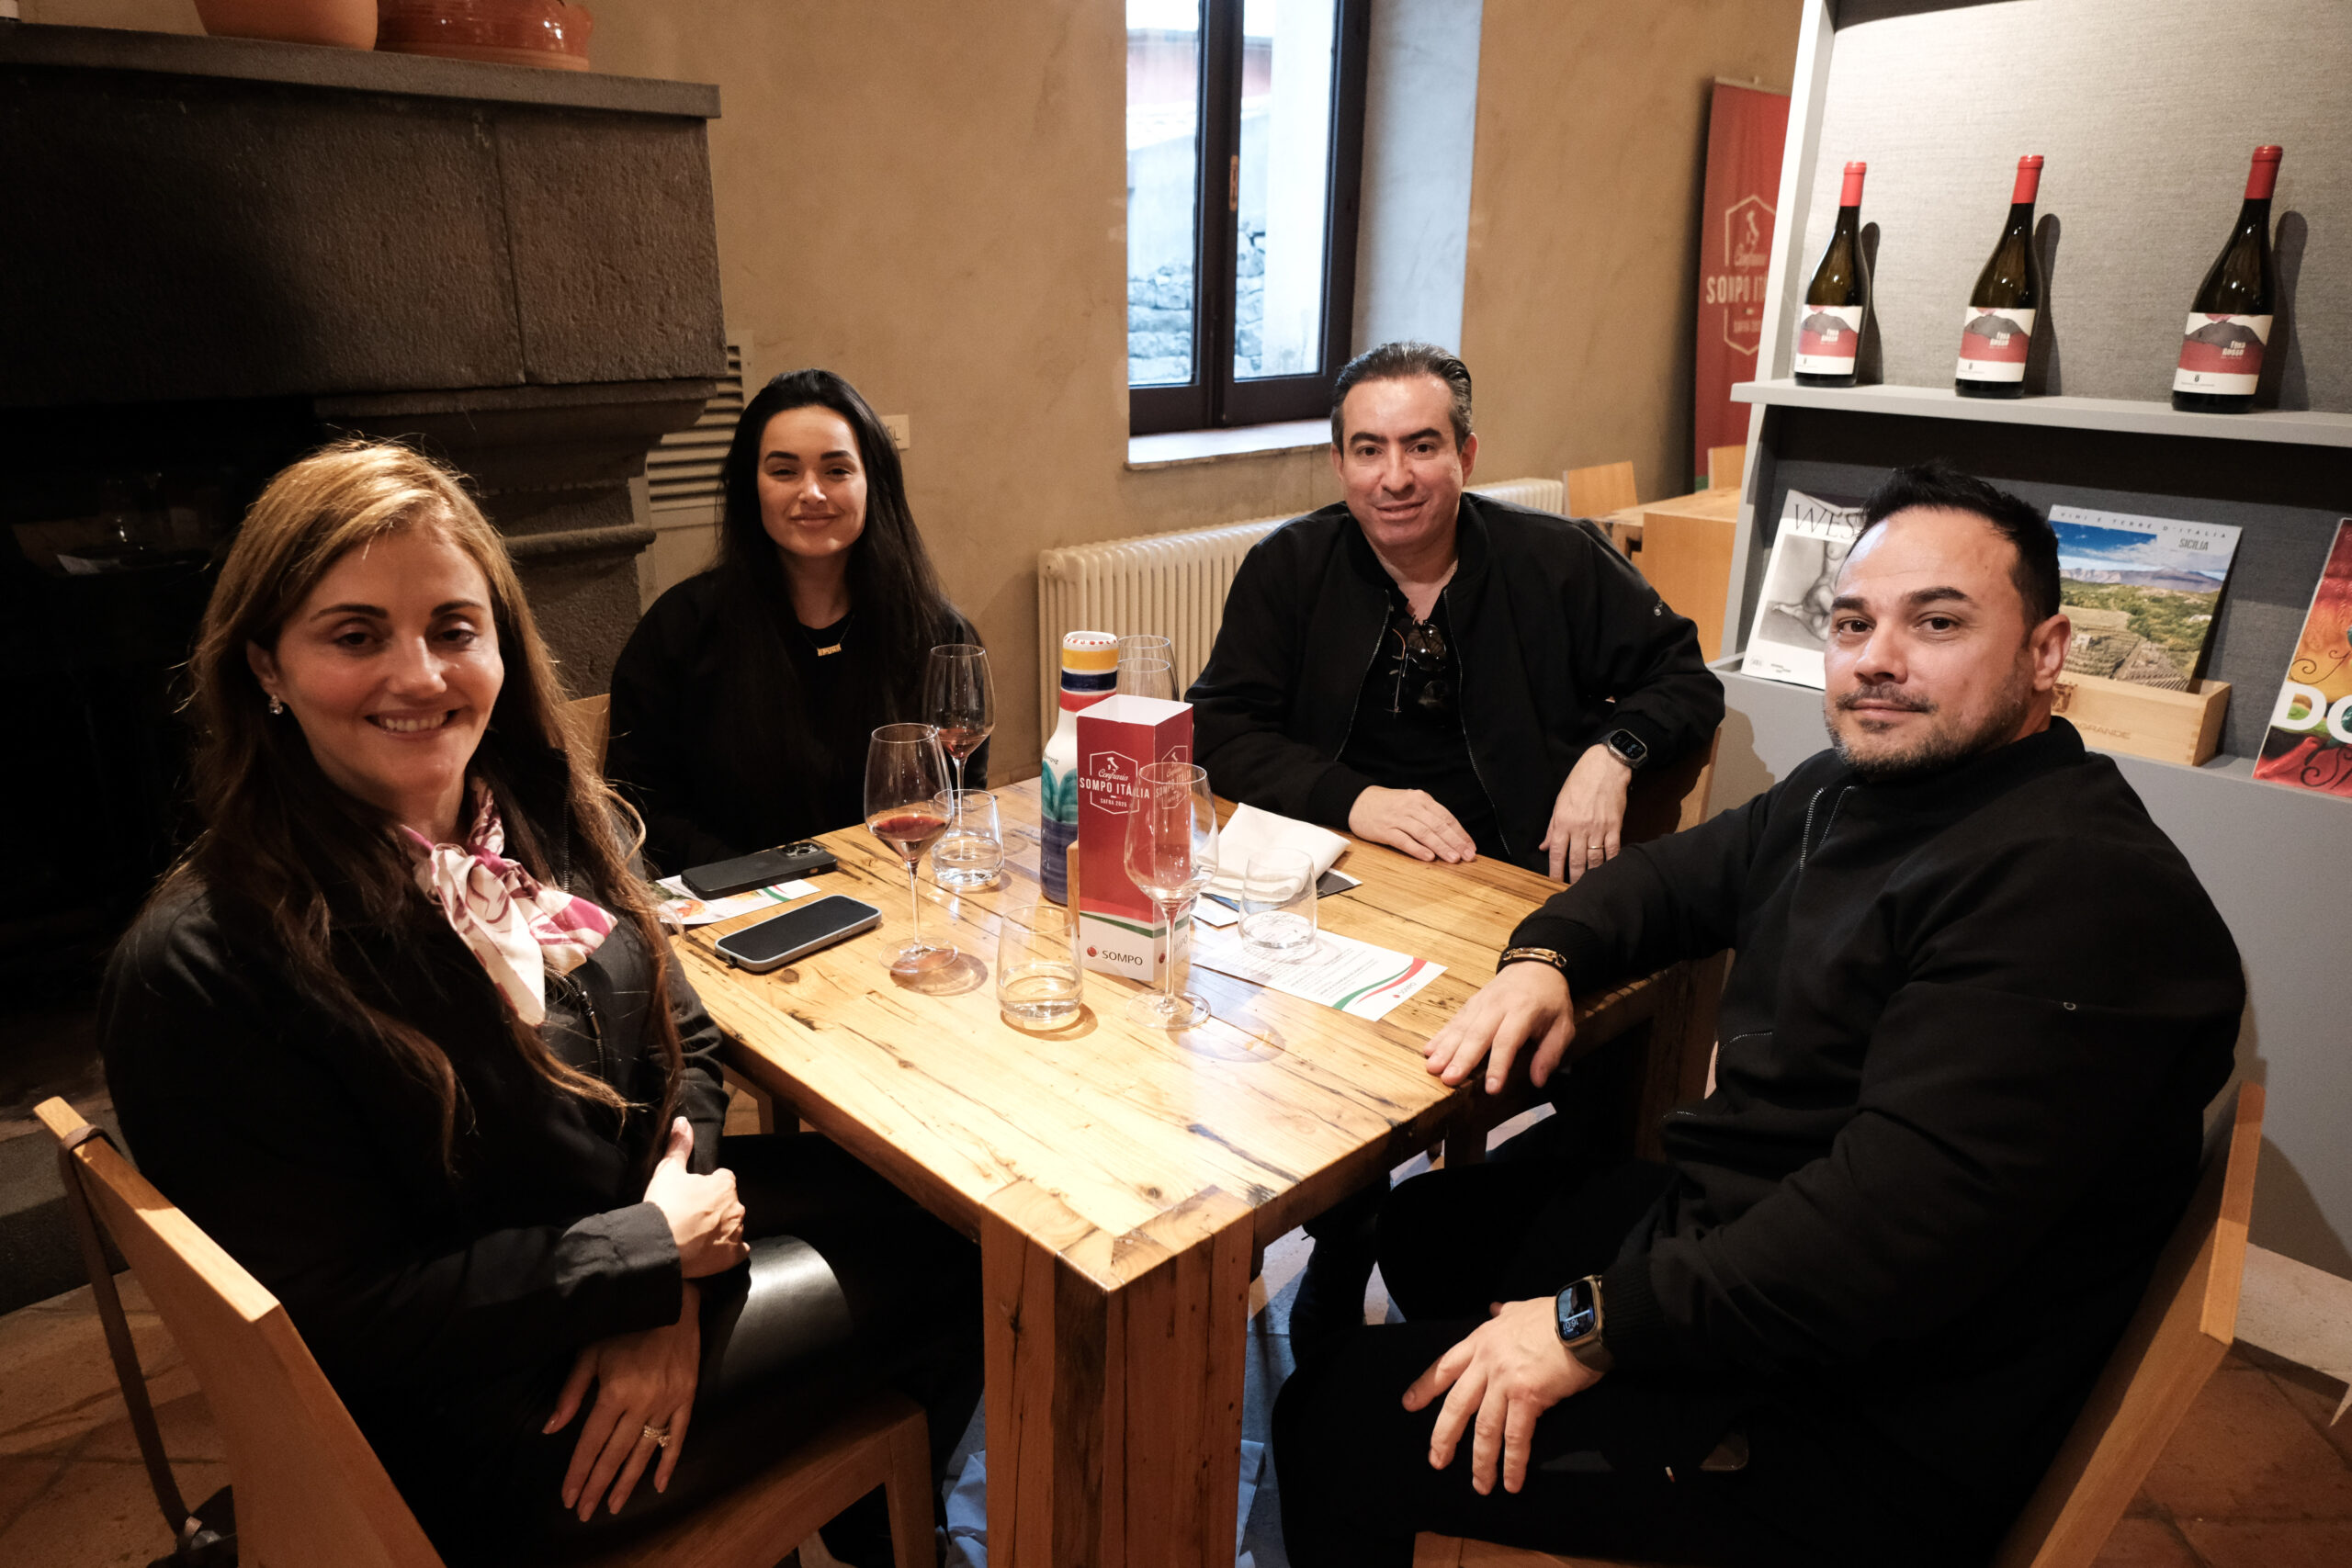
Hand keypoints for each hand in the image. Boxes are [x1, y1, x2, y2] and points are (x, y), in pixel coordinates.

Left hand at [545, 1282, 701, 1518]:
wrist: (673, 1298)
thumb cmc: (626, 1322)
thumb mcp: (591, 1351)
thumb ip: (572, 1392)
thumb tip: (552, 1429)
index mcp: (615, 1392)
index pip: (591, 1443)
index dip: (579, 1472)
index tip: (568, 1497)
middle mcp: (642, 1403)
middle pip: (615, 1454)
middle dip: (598, 1486)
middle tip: (585, 1512)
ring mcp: (668, 1402)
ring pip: (645, 1452)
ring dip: (628, 1482)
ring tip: (615, 1506)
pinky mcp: (687, 1397)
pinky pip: (678, 1436)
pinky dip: (669, 1462)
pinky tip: (659, 1484)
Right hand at [643, 1117, 747, 1277]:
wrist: (658, 1245)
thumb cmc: (664, 1205)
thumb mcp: (668, 1170)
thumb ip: (679, 1145)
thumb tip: (683, 1121)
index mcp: (725, 1184)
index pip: (723, 1180)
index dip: (708, 1186)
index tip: (693, 1195)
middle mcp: (737, 1207)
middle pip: (729, 1204)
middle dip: (714, 1208)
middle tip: (691, 1216)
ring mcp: (737, 1232)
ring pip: (733, 1226)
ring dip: (720, 1229)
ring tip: (696, 1235)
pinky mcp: (733, 1255)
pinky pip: (739, 1250)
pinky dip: (729, 1250)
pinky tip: (712, 1250)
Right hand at [1349, 787, 1477, 863]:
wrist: (1358, 802)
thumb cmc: (1389, 805)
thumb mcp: (1412, 803)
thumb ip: (1429, 816)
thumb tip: (1452, 836)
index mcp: (1421, 799)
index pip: (1446, 818)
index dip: (1460, 834)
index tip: (1471, 847)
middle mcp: (1411, 807)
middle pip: (1438, 826)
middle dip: (1455, 842)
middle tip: (1468, 856)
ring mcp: (1397, 818)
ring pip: (1424, 833)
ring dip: (1440, 847)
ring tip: (1453, 859)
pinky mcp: (1385, 830)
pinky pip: (1404, 840)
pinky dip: (1417, 849)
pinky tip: (1429, 858)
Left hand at [1403, 1297, 1603, 1495]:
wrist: (1585, 1321)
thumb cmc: (1556, 1315)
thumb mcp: (1520, 1309)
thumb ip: (1503, 1313)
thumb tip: (1494, 1308)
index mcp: (1482, 1340)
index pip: (1445, 1367)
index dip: (1425, 1387)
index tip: (1409, 1405)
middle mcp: (1487, 1361)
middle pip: (1457, 1405)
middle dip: (1444, 1436)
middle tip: (1436, 1461)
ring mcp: (1505, 1380)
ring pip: (1484, 1428)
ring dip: (1481, 1462)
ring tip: (1480, 1486)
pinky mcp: (1528, 1396)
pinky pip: (1515, 1437)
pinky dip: (1513, 1464)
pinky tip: (1511, 1483)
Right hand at [1422, 961, 1573, 1092]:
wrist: (1535, 965)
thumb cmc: (1550, 1000)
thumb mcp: (1563, 1026)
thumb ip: (1551, 1053)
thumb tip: (1538, 1080)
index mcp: (1524, 1011)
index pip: (1508, 1041)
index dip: (1498, 1065)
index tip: (1491, 1088)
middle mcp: (1499, 1006)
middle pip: (1478, 1034)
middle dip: (1462, 1059)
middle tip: (1448, 1079)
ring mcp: (1482, 1003)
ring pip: (1461, 1028)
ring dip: (1446, 1049)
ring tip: (1433, 1067)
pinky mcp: (1471, 1003)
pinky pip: (1455, 1021)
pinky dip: (1441, 1036)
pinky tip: (1429, 1050)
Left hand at [1540, 745, 1632, 882]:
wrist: (1605, 767)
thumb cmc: (1580, 782)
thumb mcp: (1560, 802)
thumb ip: (1552, 828)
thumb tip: (1544, 847)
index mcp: (1563, 822)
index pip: (1557, 853)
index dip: (1555, 871)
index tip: (1555, 883)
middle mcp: (1580, 827)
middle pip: (1576, 860)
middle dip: (1573, 878)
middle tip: (1572, 889)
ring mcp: (1598, 828)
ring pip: (1595, 859)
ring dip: (1592, 874)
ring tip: (1589, 884)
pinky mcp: (1614, 826)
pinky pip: (1613, 850)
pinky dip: (1610, 862)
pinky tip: (1608, 870)